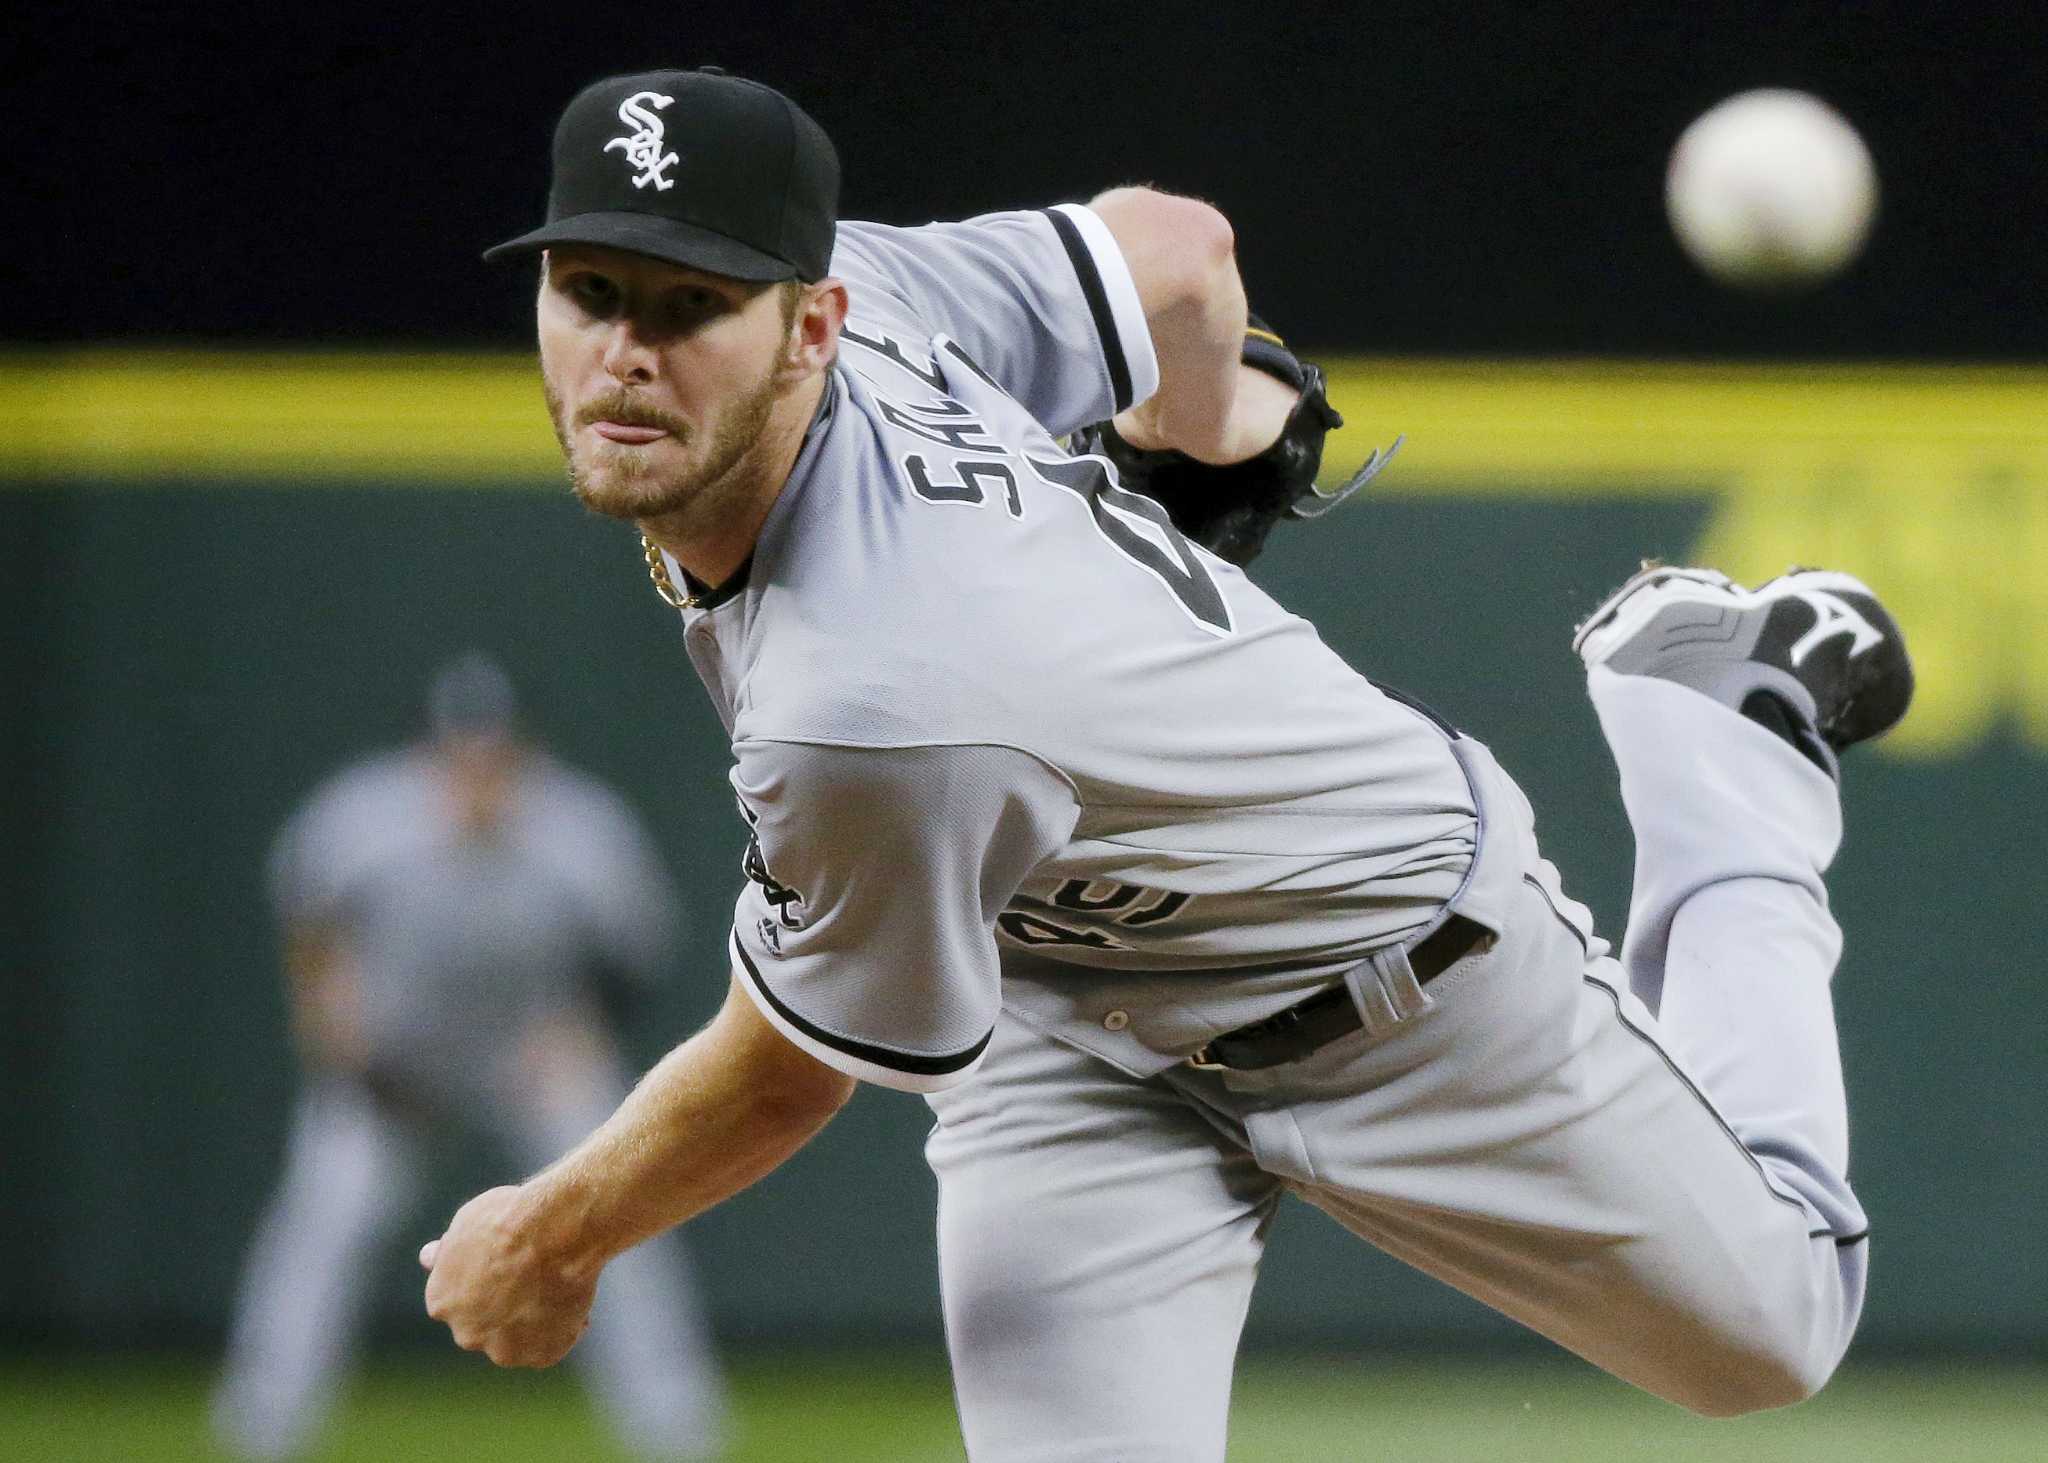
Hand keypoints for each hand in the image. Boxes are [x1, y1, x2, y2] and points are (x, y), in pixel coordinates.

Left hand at [420, 1183, 598, 1367]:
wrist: (554, 1231)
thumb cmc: (510, 1219)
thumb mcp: (467, 1223)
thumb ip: (449, 1251)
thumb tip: (428, 1257)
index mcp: (441, 1303)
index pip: (460, 1299)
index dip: (486, 1281)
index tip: (506, 1265)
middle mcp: (466, 1333)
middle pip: (488, 1324)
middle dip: (506, 1307)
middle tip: (533, 1276)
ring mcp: (504, 1349)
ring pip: (520, 1340)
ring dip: (534, 1322)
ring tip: (557, 1287)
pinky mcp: (542, 1355)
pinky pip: (553, 1345)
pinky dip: (564, 1329)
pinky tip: (573, 1299)